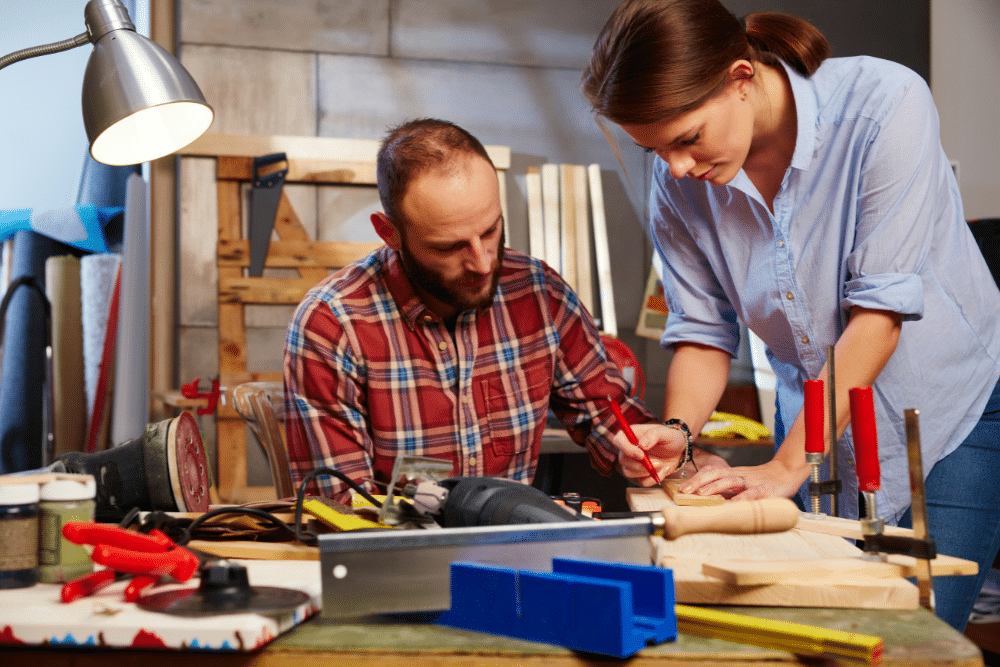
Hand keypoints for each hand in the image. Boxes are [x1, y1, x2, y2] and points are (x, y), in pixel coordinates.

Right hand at [613, 423, 688, 486]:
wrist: (678, 449)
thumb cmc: (670, 437)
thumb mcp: (665, 432)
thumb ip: (653, 435)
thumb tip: (642, 445)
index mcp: (631, 435)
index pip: (618, 440)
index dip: (627, 449)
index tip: (641, 455)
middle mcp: (629, 449)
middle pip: (622, 460)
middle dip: (640, 465)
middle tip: (658, 462)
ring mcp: (634, 462)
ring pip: (629, 472)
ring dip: (646, 472)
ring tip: (662, 465)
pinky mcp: (641, 474)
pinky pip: (642, 482)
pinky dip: (654, 478)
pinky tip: (664, 470)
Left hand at [676, 458, 806, 501]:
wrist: (786, 473)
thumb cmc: (760, 481)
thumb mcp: (740, 483)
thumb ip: (726, 490)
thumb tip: (704, 501)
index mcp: (732, 474)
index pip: (710, 473)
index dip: (696, 479)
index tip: (681, 488)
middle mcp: (739, 475)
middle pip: (715, 474)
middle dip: (698, 482)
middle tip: (684, 491)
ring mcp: (752, 481)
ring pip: (731, 480)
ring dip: (715, 487)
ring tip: (702, 494)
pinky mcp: (766, 489)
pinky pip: (753, 493)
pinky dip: (743, 498)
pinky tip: (734, 504)